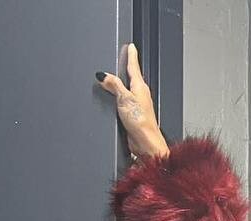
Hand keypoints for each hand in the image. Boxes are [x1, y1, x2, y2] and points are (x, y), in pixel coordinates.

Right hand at [96, 43, 167, 159]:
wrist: (147, 144)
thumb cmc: (141, 123)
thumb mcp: (124, 99)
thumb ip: (114, 85)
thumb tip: (104, 75)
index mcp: (140, 87)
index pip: (134, 67)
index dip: (131, 56)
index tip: (131, 46)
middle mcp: (141, 95)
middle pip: (132, 77)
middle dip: (128, 67)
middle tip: (126, 56)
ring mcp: (138, 106)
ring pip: (129, 89)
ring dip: (123, 82)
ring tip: (119, 75)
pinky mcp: (134, 116)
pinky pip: (126, 101)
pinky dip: (121, 96)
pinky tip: (118, 98)